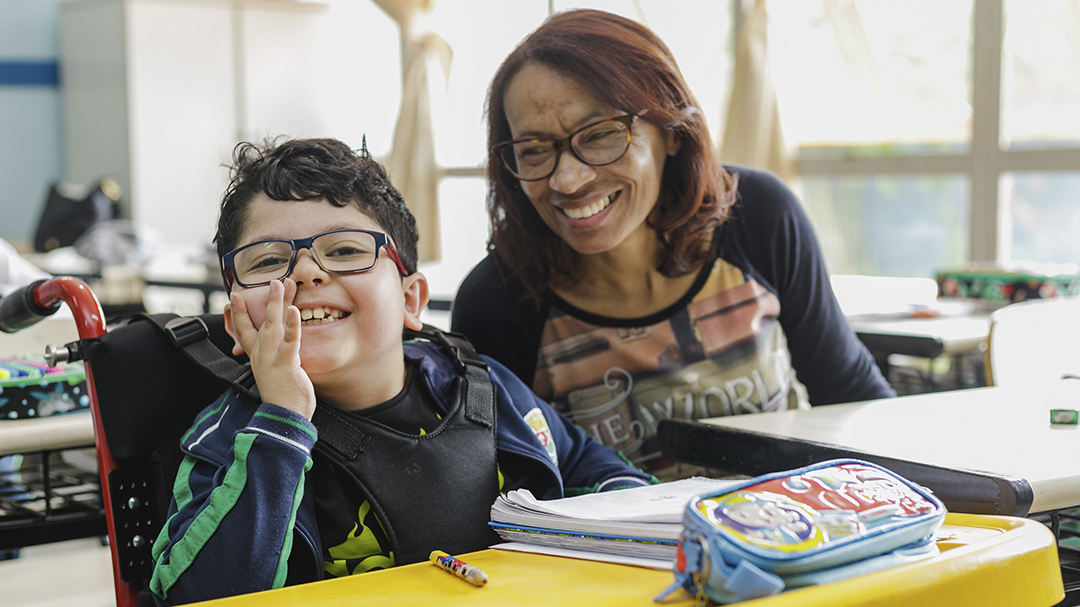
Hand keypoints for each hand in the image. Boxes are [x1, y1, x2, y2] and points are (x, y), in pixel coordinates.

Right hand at [229, 279, 315, 418]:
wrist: (284, 417)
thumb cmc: (283, 396)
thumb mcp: (273, 373)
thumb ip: (272, 358)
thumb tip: (275, 349)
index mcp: (256, 357)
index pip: (243, 330)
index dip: (238, 313)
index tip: (233, 297)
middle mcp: (260, 354)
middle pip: (260, 321)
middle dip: (262, 299)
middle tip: (267, 280)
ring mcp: (271, 357)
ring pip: (273, 324)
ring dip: (276, 303)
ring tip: (281, 284)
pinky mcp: (285, 362)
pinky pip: (289, 340)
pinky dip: (291, 324)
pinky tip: (294, 310)